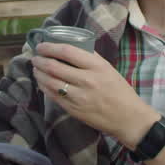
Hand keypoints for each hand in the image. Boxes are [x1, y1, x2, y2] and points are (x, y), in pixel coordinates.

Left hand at [31, 42, 153, 142]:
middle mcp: (87, 80)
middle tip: (35, 56)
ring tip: (36, 68)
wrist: (128, 118)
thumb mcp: (108, 68)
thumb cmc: (119, 91)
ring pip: (50, 82)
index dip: (50, 47)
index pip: (68, 51)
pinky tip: (42, 82)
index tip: (42, 45)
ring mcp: (79, 96)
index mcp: (97, 66)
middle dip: (40, 60)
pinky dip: (44, 87)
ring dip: (39, 73)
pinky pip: (53, 96)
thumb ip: (90, 58)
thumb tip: (70, 47)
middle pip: (54, 66)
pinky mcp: (73, 110)